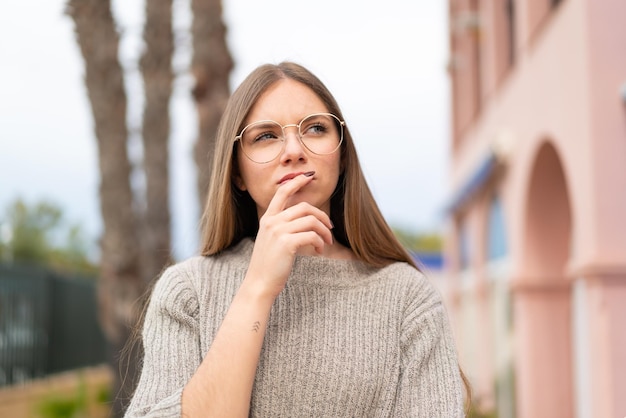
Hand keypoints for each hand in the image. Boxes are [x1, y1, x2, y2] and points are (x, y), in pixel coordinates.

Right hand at [245, 172, 333, 298]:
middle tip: (330, 227)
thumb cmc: (268, 265)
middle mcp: (272, 222)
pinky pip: (312, 235)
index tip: (308, 177)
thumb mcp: (271, 240)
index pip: (282, 192)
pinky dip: (320, 242)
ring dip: (324, 231)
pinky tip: (318, 250)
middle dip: (321, 215)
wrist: (259, 284)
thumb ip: (282, 227)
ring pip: (311, 220)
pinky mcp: (287, 243)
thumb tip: (304, 220)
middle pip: (304, 207)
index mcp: (267, 219)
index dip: (296, 182)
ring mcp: (278, 231)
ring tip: (326, 242)